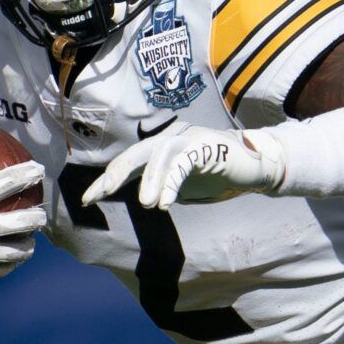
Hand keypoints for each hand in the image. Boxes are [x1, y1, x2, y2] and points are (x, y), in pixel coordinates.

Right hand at [0, 119, 44, 288]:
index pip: (9, 183)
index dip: (28, 174)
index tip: (38, 170)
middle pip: (24, 222)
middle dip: (37, 215)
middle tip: (39, 210)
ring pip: (16, 251)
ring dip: (27, 244)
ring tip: (29, 239)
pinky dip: (9, 263)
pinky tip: (9, 260)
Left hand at [82, 122, 285, 208]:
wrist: (255, 167)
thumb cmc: (218, 176)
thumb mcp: (183, 187)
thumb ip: (162, 188)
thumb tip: (142, 199)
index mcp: (161, 150)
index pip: (128, 163)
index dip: (106, 180)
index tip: (87, 201)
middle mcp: (170, 139)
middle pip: (136, 153)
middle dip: (116, 173)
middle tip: (100, 195)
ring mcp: (188, 139)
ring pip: (159, 155)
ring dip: (150, 181)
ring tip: (147, 205)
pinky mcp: (206, 144)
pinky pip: (183, 162)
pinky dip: (173, 181)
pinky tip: (166, 202)